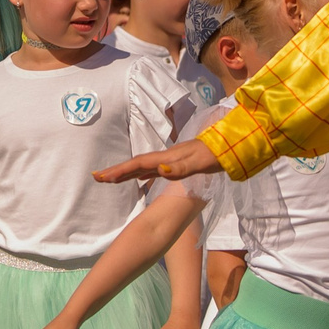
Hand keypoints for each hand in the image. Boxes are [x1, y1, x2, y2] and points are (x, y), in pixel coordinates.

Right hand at [95, 139, 219, 184]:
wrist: (230, 148)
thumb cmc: (216, 156)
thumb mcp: (199, 164)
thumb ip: (179, 168)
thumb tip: (158, 169)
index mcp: (168, 158)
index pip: (138, 165)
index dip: (120, 171)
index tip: (101, 177)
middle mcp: (166, 157)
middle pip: (137, 164)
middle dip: (117, 171)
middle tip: (98, 177)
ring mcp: (171, 160)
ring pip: (143, 167)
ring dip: (127, 173)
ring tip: (112, 179)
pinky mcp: (178, 164)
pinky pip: (154, 171)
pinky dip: (143, 175)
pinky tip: (141, 180)